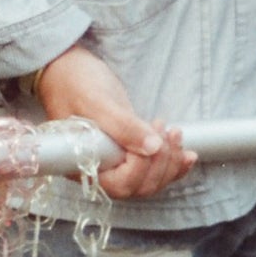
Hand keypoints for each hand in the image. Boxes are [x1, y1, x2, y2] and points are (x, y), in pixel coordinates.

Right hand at [36, 45, 194, 198]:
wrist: (67, 69)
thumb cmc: (73, 82)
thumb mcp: (96, 100)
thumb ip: (122, 126)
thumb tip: (152, 147)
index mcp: (83, 164)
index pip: (122, 184)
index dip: (143, 166)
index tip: (151, 132)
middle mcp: (99, 172)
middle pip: (141, 187)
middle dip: (162, 162)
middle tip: (168, 130)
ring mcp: (114, 166)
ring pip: (151, 182)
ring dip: (171, 162)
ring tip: (176, 133)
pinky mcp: (127, 156)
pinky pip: (154, 172)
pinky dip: (174, 165)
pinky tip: (188, 154)